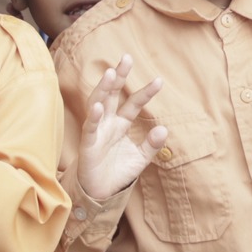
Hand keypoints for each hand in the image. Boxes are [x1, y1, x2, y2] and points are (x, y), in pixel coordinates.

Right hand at [77, 55, 167, 202]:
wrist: (100, 193)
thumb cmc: (118, 172)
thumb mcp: (140, 158)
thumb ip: (152, 145)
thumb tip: (164, 128)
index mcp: (120, 124)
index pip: (133, 104)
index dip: (145, 92)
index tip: (159, 80)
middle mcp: (108, 123)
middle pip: (113, 95)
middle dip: (119, 77)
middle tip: (126, 58)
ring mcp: (97, 132)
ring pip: (98, 104)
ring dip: (104, 89)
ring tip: (111, 73)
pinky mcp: (88, 145)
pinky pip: (90, 128)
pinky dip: (94, 117)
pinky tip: (99, 106)